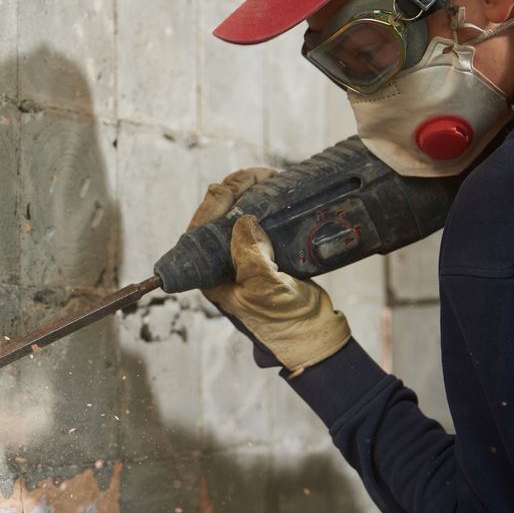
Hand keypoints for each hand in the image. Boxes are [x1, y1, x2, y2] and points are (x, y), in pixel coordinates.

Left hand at [191, 168, 351, 374]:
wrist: (313, 336)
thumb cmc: (285, 322)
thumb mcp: (265, 290)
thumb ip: (250, 257)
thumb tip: (243, 221)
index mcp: (208, 276)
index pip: (200, 230)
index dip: (214, 204)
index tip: (234, 187)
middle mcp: (220, 265)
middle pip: (217, 218)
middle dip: (233, 192)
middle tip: (256, 176)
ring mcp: (242, 259)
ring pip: (237, 217)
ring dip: (249, 195)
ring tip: (267, 178)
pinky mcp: (264, 255)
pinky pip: (258, 223)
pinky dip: (265, 205)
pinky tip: (276, 192)